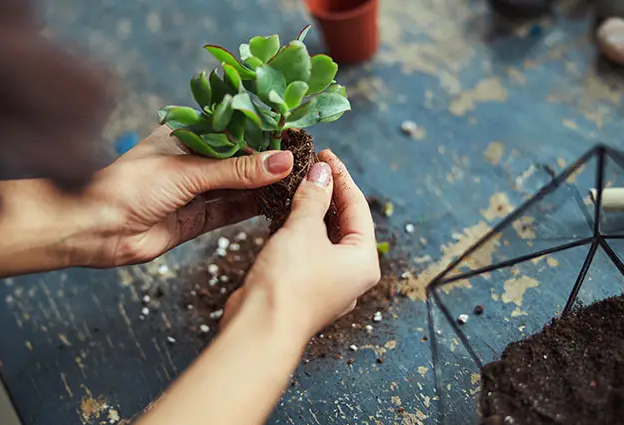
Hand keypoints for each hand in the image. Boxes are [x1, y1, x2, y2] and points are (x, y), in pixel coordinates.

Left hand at [74, 125, 294, 267]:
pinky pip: (232, 211)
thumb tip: (283, 162)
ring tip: (298, 182)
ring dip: (265, 186)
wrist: (96, 230)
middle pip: (240, 158)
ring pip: (239, 186)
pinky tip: (278, 203)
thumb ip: (238, 170)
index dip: (263, 131)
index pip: (234, 128)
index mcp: (186, 135)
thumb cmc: (130, 187)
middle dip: (269, 161)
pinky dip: (254, 208)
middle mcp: (193, 161)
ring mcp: (197, 191)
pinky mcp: (198, 219)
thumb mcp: (188, 171)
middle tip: (303, 160)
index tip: (293, 132)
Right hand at [220, 150, 380, 339]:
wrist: (259, 328)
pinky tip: (286, 213)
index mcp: (364, 261)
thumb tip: (321, 171)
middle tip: (310, 165)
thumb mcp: (303, 230)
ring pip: (326, 237)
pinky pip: (309, 251)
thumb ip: (314, 197)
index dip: (341, 176)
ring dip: (313, 210)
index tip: (324, 154)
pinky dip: (301, 230)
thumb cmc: (289, 282)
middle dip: (328, 192)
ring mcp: (329, 284)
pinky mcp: (306, 288)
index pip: (358, 207)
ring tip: (297, 183)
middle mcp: (352, 274)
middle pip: (345, 222)